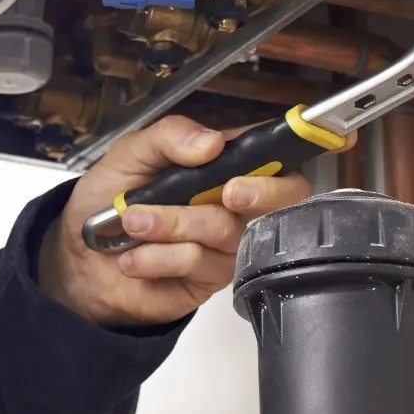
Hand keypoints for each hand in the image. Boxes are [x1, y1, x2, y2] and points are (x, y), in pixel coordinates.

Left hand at [38, 114, 319, 327]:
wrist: (76, 262)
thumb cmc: (104, 201)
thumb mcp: (128, 155)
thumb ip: (169, 138)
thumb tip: (210, 142)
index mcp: (218, 162)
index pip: (273, 148)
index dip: (310, 139)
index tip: (337, 135)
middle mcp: (230, 200)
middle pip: (282, 195)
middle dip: (260, 191)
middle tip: (225, 191)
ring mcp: (224, 242)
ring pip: (227, 230)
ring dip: (174, 225)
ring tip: (134, 222)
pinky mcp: (209, 279)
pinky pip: (201, 263)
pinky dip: (161, 256)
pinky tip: (135, 256)